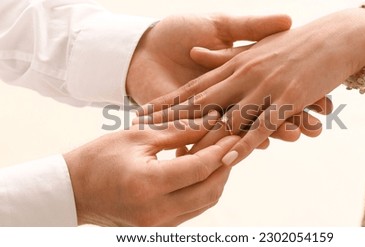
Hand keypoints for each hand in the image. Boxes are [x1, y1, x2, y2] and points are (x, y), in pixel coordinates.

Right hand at [64, 111, 239, 225]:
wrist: (73, 191)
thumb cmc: (99, 158)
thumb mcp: (138, 137)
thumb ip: (180, 132)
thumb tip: (213, 122)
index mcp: (147, 185)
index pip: (199, 168)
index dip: (221, 148)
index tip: (234, 132)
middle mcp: (156, 212)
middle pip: (210, 190)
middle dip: (225, 164)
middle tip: (231, 142)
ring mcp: (158, 225)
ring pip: (205, 201)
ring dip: (216, 177)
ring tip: (217, 151)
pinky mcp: (159, 228)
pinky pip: (193, 208)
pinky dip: (201, 187)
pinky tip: (198, 167)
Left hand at [136, 8, 364, 163]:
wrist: (337, 33)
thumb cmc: (297, 39)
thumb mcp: (256, 44)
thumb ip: (225, 52)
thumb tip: (197, 54)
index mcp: (235, 63)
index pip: (195, 87)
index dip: (168, 102)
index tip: (143, 115)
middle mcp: (244, 75)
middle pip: (203, 105)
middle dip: (175, 123)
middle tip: (148, 141)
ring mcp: (265, 87)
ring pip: (228, 119)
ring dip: (204, 140)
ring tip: (180, 158)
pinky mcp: (287, 98)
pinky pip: (262, 125)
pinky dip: (245, 143)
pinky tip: (227, 159)